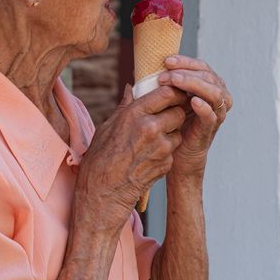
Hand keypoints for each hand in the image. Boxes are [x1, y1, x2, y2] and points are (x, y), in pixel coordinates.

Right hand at [75, 83, 187, 230]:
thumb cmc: (100, 158)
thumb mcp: (108, 126)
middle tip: (165, 115)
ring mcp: (161, 148)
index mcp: (135, 114)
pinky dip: (166, 150)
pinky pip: (173, 150)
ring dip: (171, 132)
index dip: (172, 92)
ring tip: (153, 138)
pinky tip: (149, 155)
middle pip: (179, 111)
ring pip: (178, 132)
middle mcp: (151, 128)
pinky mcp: (167, 163)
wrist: (103, 192)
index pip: (167, 93)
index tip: (171, 93)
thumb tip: (131, 88)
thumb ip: (125, 106)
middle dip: (174, 112)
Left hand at [157, 56, 231, 177]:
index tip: (166, 61)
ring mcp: (215, 113)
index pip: (200, 67)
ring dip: (194, 84)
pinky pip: (212, 115)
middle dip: (187, 72)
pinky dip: (204, 107)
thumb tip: (132, 75)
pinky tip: (193, 101)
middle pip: (208, 76)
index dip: (185, 61)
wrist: (175, 156)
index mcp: (206, 87)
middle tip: (166, 73)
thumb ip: (154, 89)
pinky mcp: (211, 129)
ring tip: (175, 81)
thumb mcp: (162, 103)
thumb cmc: (170, 126)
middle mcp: (215, 97)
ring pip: (214, 92)